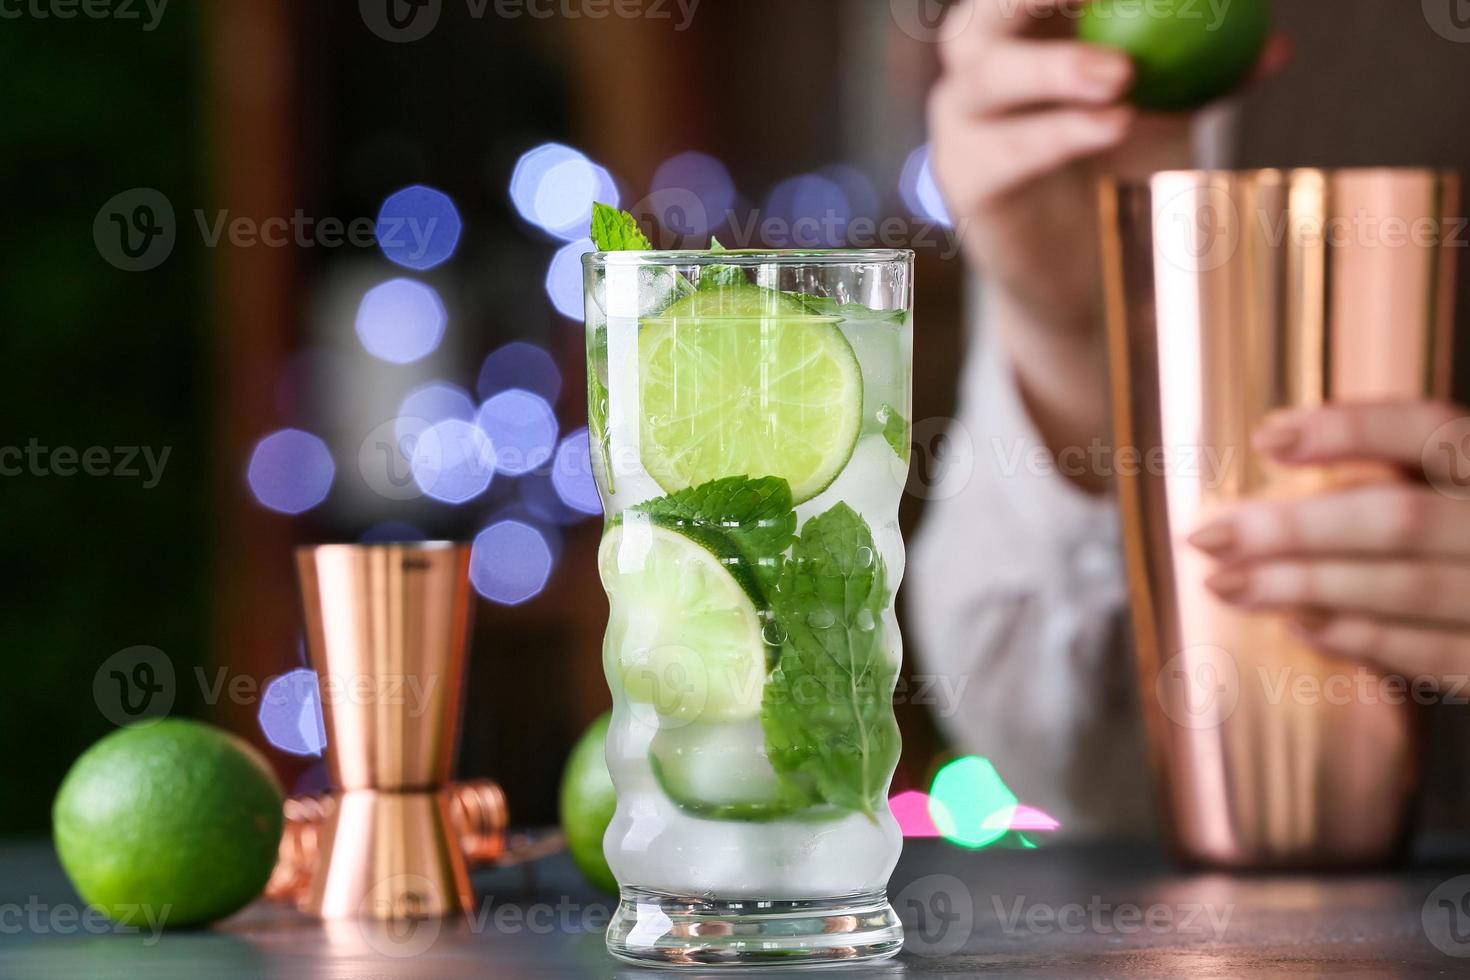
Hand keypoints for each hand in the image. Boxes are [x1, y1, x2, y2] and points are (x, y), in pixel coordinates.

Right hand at [928, 0, 1193, 329]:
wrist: (1087, 270)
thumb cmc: (1124, 172)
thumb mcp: (1170, 111)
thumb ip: (1206, 75)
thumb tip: (1276, 45)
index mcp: (1022, 32)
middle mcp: (978, 68)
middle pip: (983, 16)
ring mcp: (960, 125)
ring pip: (987, 78)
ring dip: (1053, 69)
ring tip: (1123, 76)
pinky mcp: (965, 181)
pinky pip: (1007, 150)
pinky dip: (1061, 134)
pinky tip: (1113, 123)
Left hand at [1188, 401, 1469, 687]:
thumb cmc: (1451, 550)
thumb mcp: (1431, 496)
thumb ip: (1376, 482)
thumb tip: (1270, 457)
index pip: (1427, 428)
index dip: (1349, 429)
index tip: (1265, 440)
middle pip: (1399, 518)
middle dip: (1294, 529)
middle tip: (1208, 537)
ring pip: (1402, 586)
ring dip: (1301, 586)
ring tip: (1225, 584)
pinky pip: (1425, 651)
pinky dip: (1355, 636)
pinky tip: (1295, 624)